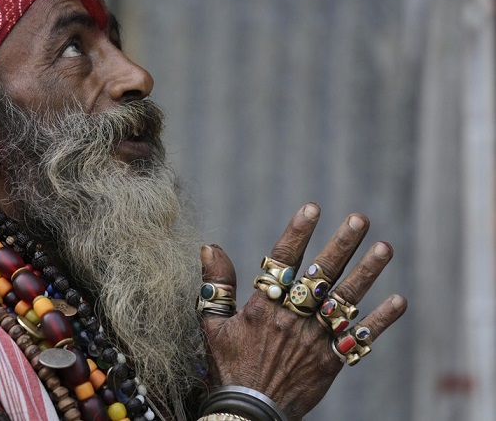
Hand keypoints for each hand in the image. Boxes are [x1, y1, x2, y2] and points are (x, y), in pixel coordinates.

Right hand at [200, 202, 407, 419]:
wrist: (249, 413)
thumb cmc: (228, 368)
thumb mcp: (212, 326)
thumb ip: (216, 285)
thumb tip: (210, 247)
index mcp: (264, 307)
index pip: (283, 260)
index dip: (298, 232)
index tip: (312, 208)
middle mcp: (294, 318)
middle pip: (322, 274)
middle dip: (342, 244)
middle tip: (360, 219)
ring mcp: (316, 339)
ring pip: (346, 299)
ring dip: (368, 272)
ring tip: (385, 247)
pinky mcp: (331, 360)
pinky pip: (361, 337)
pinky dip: (381, 319)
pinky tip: (399, 300)